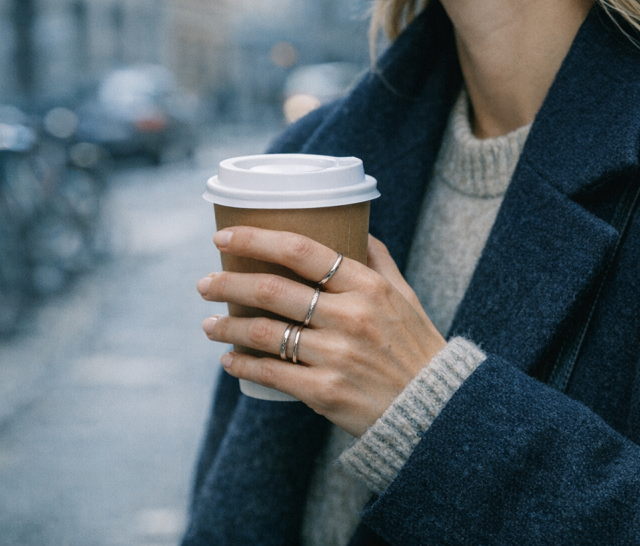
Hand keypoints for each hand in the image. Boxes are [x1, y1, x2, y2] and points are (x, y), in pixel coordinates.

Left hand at [196, 227, 445, 436]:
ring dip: (228, 326)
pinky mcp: (325, 392)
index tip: (224, 238)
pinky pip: (271, 373)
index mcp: (368, 285)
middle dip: (228, 283)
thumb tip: (357, 228)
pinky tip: (229, 360)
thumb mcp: (406, 296)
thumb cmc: (416, 347)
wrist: (435, 410)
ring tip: (209, 324)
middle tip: (204, 284)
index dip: (256, 239)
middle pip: (273, 289)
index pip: (301, 250)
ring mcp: (336, 355)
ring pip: (265, 332)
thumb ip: (380, 261)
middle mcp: (350, 315)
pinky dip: (242, 365)